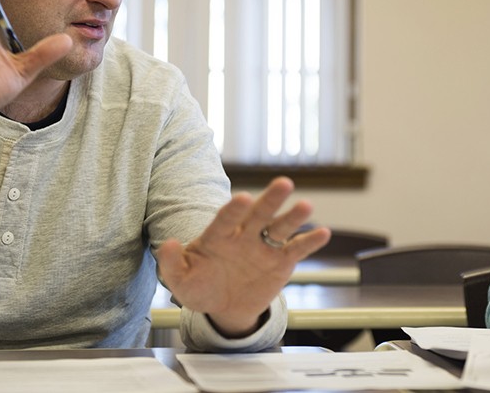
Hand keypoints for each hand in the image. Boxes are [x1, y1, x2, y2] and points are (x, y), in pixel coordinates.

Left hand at [156, 177, 330, 336]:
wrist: (224, 306)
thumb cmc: (200, 287)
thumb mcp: (180, 281)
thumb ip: (172, 263)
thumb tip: (166, 245)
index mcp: (218, 236)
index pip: (226, 220)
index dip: (233, 210)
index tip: (241, 198)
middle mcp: (244, 235)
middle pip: (258, 214)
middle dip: (270, 199)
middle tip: (283, 183)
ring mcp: (264, 247)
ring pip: (280, 227)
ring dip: (294, 216)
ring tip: (306, 206)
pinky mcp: (281, 261)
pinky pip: (297, 249)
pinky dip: (309, 241)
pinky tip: (323, 233)